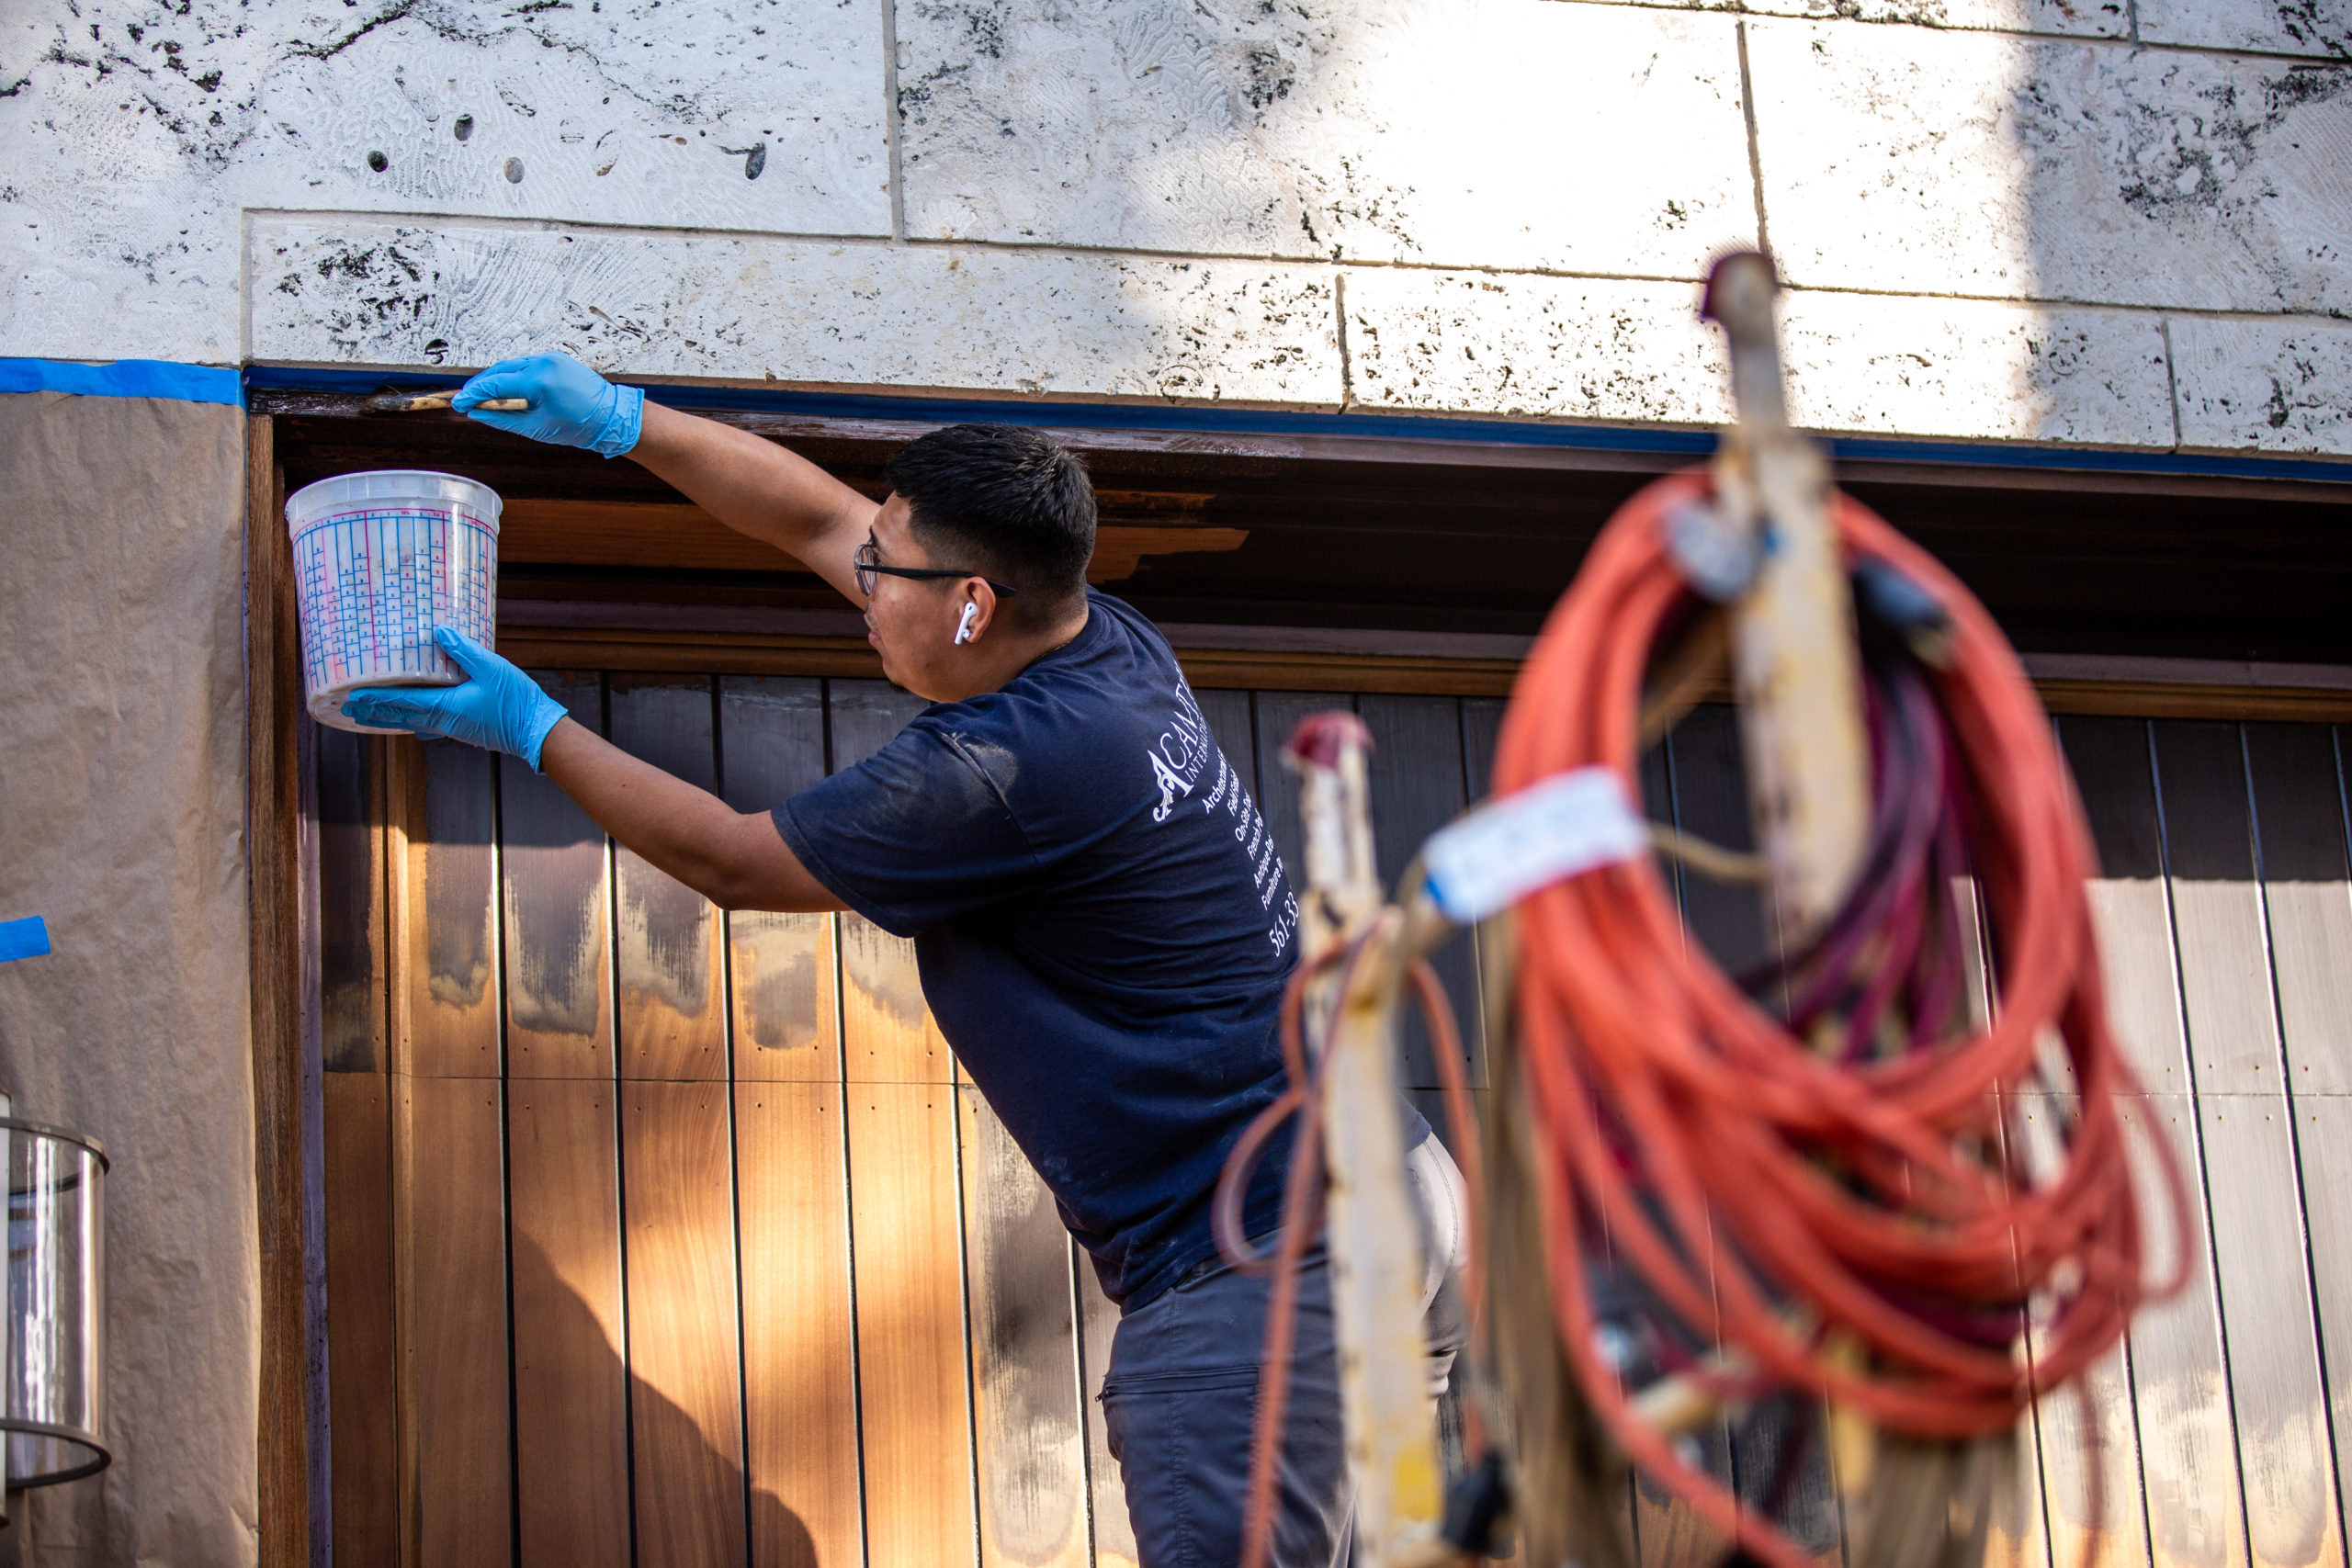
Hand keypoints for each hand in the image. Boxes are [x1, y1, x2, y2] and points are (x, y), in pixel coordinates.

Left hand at [342, 628, 569, 769]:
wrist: (536, 731)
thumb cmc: (516, 701)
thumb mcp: (491, 668)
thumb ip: (464, 650)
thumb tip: (438, 631)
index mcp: (445, 706)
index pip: (401, 701)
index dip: (375, 697)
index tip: (353, 696)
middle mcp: (443, 721)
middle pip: (399, 716)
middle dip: (373, 711)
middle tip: (348, 709)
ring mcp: (452, 728)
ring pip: (411, 723)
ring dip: (388, 719)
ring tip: (369, 717)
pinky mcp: (462, 730)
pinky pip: (427, 726)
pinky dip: (410, 722)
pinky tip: (413, 724)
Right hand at [453, 351, 643, 457]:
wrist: (611, 417)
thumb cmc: (579, 426)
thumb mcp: (536, 428)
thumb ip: (502, 418)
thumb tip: (477, 412)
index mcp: (539, 380)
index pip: (495, 384)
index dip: (473, 394)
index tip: (458, 403)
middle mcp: (544, 362)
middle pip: (500, 370)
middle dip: (481, 385)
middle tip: (466, 400)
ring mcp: (551, 357)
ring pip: (512, 365)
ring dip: (495, 379)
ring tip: (482, 396)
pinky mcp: (556, 358)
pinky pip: (526, 364)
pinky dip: (512, 375)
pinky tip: (504, 388)